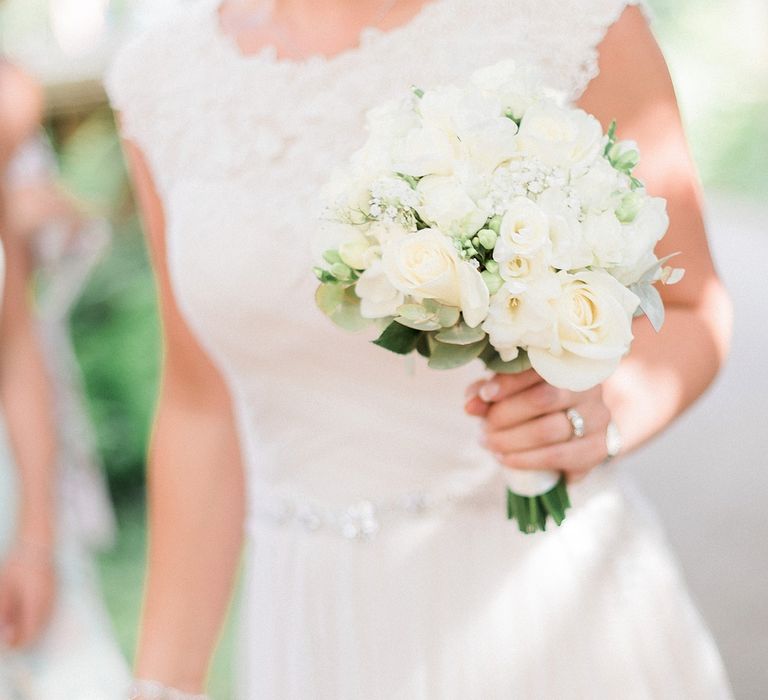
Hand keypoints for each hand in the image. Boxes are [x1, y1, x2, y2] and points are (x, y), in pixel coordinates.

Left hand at [0, 543, 55, 648]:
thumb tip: (3, 637)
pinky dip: (30, 617)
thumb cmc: (17, 566)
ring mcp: (53, 599)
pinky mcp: (53, 593)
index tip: (3, 641)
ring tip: (10, 614)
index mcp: (36, 606)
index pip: (28, 637)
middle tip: (4, 626)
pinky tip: (20, 606)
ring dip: (24, 626)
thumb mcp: (3, 590)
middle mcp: (48, 605)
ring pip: (40, 624)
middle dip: (18, 635)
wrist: (35, 544)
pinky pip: (43, 613)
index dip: (14, 645)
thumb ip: (3, 613)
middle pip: (35, 633)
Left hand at [465, 370, 611, 482]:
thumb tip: (470, 404)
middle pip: (542, 399)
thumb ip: (490, 393)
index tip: (484, 394)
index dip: (508, 382)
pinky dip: (526, 460)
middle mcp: (589, 387)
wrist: (585, 425)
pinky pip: (559, 457)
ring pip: (549, 430)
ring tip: (489, 444)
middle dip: (505, 416)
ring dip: (511, 440)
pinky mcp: (599, 448)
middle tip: (483, 428)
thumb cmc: (539, 401)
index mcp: (568, 363)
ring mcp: (598, 418)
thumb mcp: (513, 390)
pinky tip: (506, 459)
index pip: (537, 368)